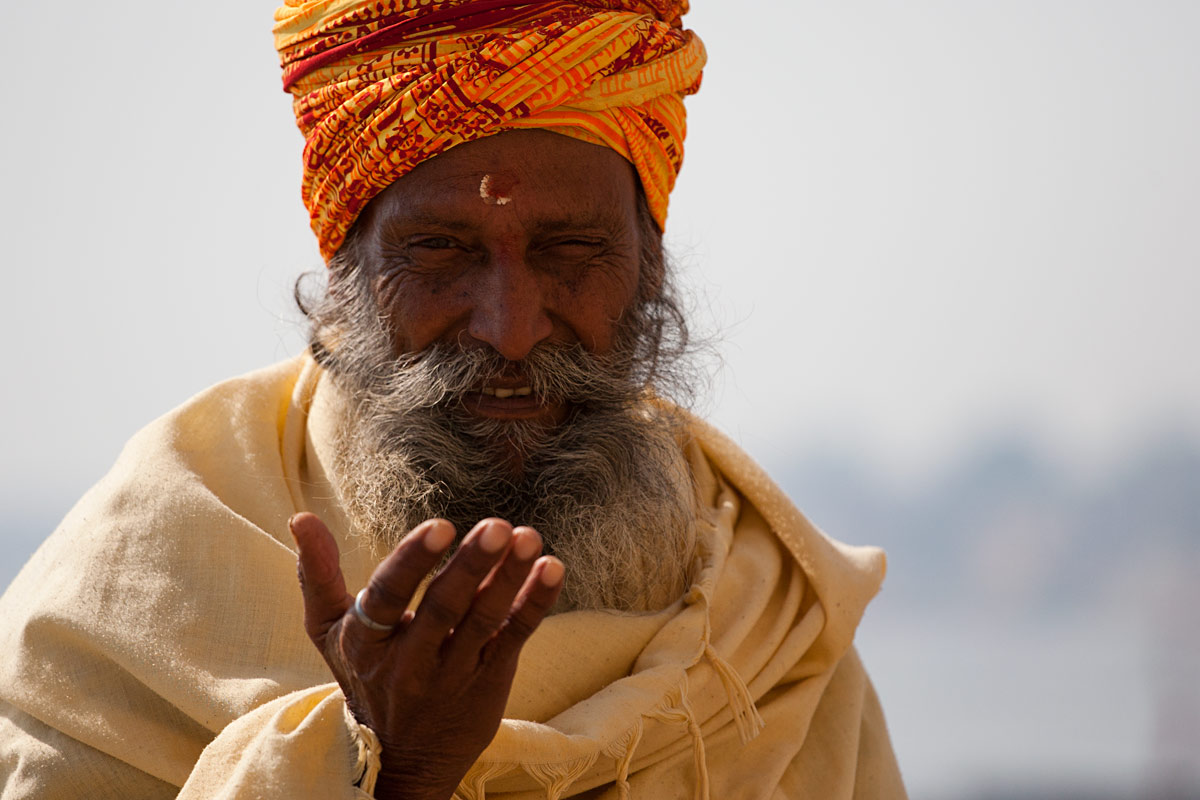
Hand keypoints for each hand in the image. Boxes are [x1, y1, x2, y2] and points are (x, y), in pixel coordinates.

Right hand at [289, 513, 563, 799]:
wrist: (402, 759)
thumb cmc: (364, 675)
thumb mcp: (330, 633)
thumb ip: (318, 574)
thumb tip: (300, 518)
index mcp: (366, 643)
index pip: (386, 599)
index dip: (412, 562)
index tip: (440, 526)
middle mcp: (409, 663)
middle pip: (443, 608)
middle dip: (471, 564)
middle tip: (498, 526)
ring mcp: (454, 674)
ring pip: (484, 620)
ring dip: (510, 577)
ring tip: (528, 537)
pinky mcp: (490, 680)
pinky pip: (514, 637)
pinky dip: (535, 602)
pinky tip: (551, 569)